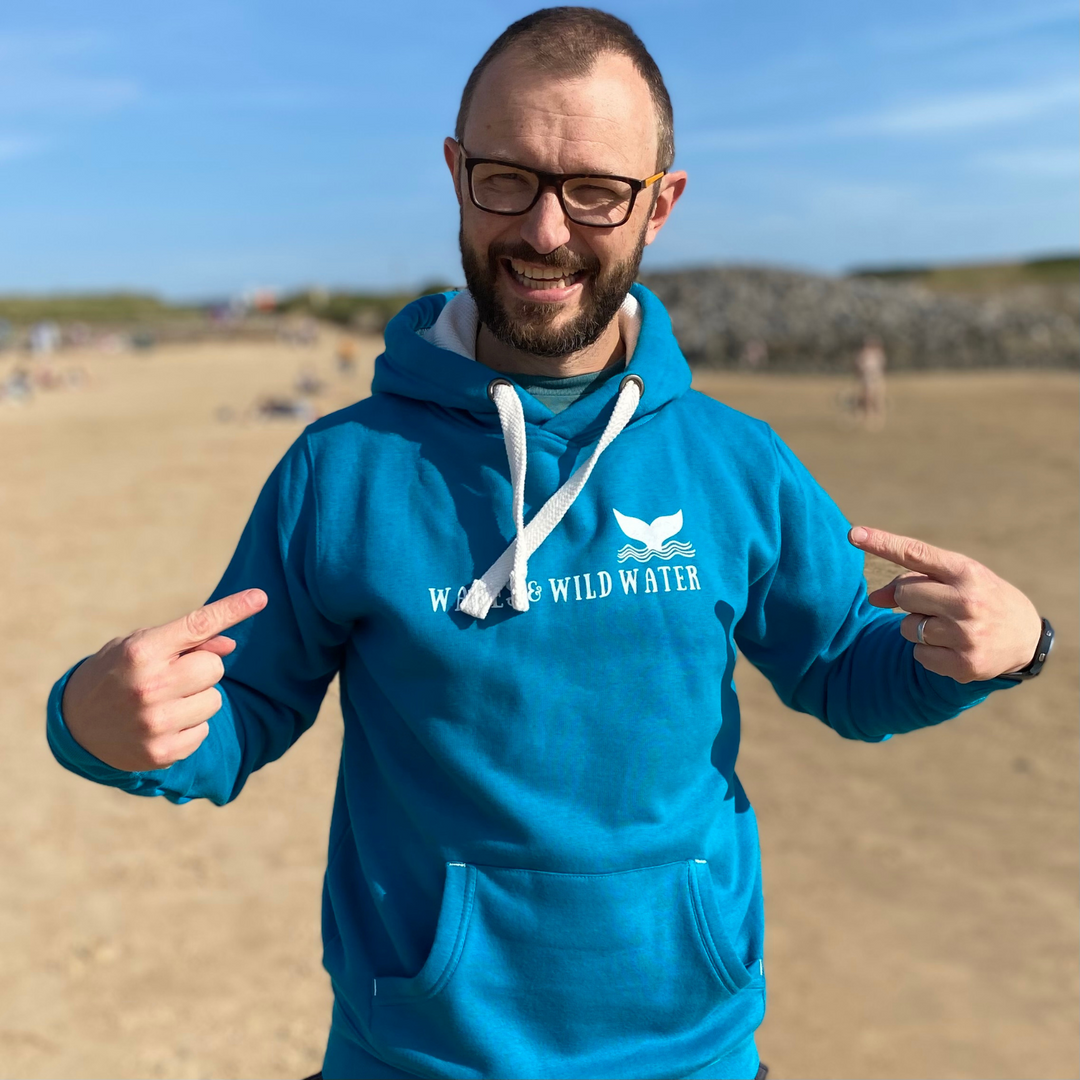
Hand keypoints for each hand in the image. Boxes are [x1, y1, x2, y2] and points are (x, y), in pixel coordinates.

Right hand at [61, 589, 267, 771]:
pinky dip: (190, 726)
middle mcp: (148, 687)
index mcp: (142, 652)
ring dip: (198, 699)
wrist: (76, 723)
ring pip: (215, 700)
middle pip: (215, 667)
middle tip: (173, 675)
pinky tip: (162, 724)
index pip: (199, 625)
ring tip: (165, 701)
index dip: (233, 609)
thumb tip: (230, 646)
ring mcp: (155, 723)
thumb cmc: (119, 672)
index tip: (261, 596)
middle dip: (201, 668)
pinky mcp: (162, 753)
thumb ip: (188, 642)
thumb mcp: (142, 646)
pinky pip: (204, 731)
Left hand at [849, 527, 1041, 682]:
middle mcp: (967, 602)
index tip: (853, 533)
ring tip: (950, 626)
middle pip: (903, 594)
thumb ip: (913, 579)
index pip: (915, 553)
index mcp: (966, 572)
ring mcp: (966, 635)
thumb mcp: (956, 578)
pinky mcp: (964, 665)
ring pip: (907, 628)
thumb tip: (872, 600)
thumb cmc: (979, 597)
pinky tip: (954, 646)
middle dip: (910, 599)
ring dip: (919, 627)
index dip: (881, 543)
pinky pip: (918, 655)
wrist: (1025, 637)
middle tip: (936, 604)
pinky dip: (929, 652)